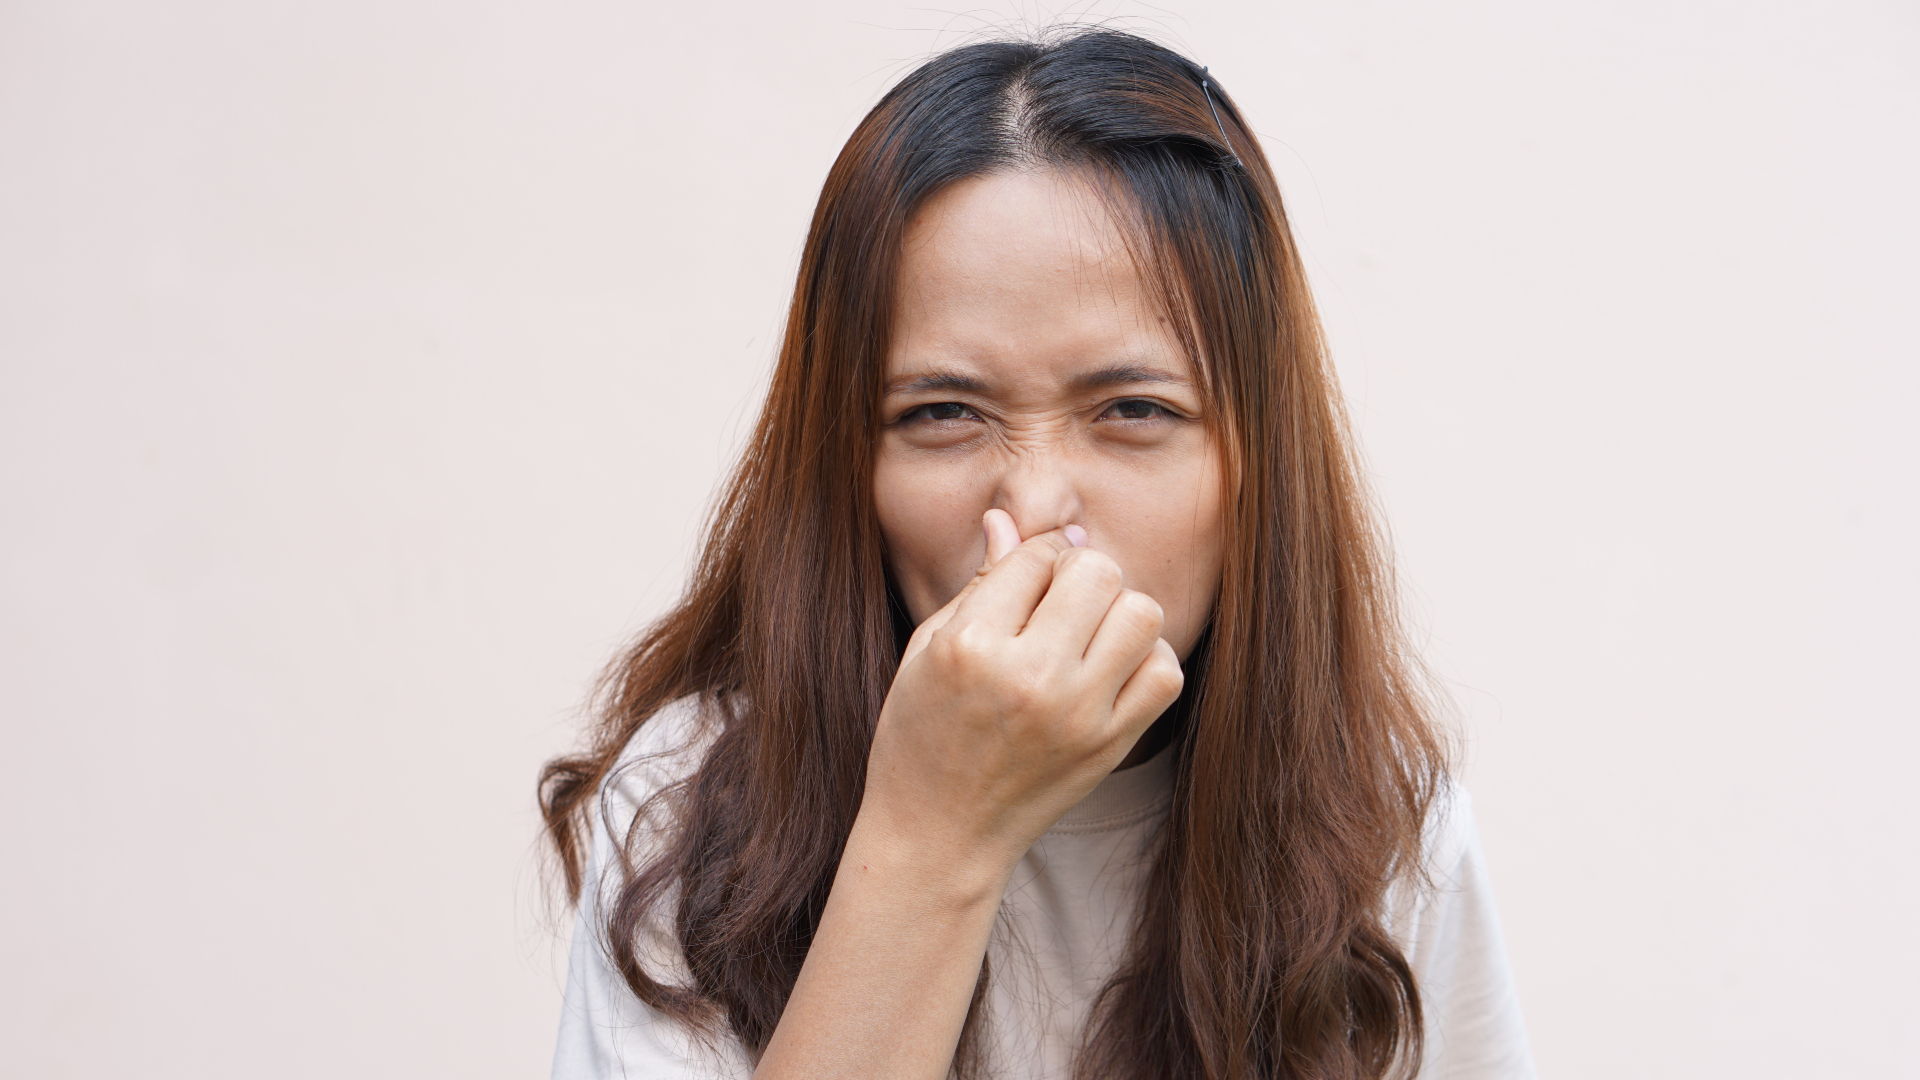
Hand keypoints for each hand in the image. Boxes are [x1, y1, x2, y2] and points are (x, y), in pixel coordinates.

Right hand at [859, 509, 1184, 874]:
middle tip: (1056, 607)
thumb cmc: (920, 735)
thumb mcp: (926, 651)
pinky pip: (1164, 671)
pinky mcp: (1110, 745)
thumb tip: (1008, 520)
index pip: (1035, 555)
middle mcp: (1030, 677)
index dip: (1033, 557)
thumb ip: (977, 584)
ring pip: (1142, 612)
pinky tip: (1108, 671)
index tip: (1023, 584)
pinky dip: (1145, 661)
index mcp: (972, 646)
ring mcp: (1077, 715)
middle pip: (1098, 572)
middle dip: (1079, 576)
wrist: (939, 836)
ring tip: (1086, 637)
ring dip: (1118, 613)